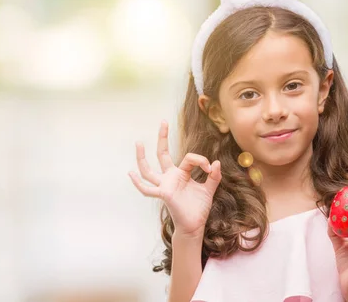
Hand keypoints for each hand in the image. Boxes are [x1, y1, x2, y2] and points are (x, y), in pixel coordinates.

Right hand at [128, 121, 221, 236]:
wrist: (194, 226)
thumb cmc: (198, 208)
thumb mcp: (209, 190)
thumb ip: (214, 177)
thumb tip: (216, 162)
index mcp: (181, 173)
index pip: (189, 158)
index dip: (202, 161)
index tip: (211, 169)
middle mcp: (170, 177)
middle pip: (163, 154)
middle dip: (162, 137)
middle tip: (163, 121)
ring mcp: (164, 185)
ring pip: (149, 170)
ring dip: (142, 157)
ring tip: (139, 142)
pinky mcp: (163, 194)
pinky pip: (147, 189)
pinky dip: (138, 183)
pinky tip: (130, 174)